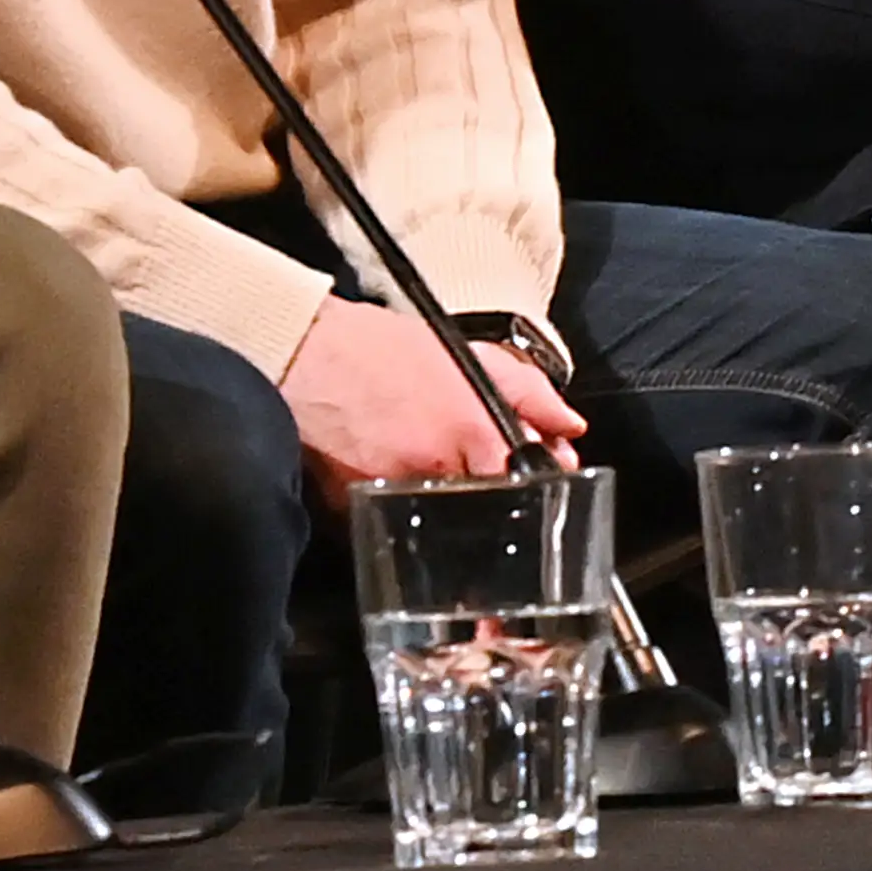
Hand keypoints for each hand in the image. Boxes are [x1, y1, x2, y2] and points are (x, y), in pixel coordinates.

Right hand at [277, 298, 583, 506]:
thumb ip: (527, 391)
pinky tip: (385, 471)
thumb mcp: (466, 354)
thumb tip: (569, 426)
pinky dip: (399, 505)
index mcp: (473, 430)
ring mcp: (397, 495)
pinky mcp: (359, 511)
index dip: (532, 487)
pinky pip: (395, 520)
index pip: (527, 485)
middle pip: (487, 508)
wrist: (302, 354)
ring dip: (443, 501)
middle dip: (487, 494)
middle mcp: (440, 469)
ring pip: (442, 521)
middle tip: (468, 464)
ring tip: (419, 461)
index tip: (532, 486)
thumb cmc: (379, 349)